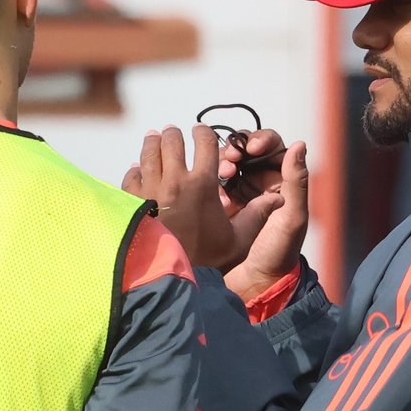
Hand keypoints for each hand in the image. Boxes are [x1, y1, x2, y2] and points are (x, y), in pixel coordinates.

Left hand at [123, 126, 308, 279]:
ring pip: (149, 152)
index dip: (204, 133)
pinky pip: (131, 175)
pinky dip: (135, 170)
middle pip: (172, 141)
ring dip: (153, 142)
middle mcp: (176, 181)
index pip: (205, 143)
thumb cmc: (205, 260)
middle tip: (173, 132)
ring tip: (154, 138)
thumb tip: (278, 198)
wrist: (170, 279)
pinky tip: (138, 170)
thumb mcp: (238, 240)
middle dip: (174, 134)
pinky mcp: (132, 201)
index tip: (200, 131)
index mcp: (203, 184)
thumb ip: (257, 216)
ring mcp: (151, 189)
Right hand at [222, 139, 309, 300]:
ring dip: (222, 162)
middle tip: (229, 161)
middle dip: (235, 150)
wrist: (255, 283)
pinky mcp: (220, 204)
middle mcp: (260, 182)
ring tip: (221, 174)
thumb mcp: (292, 217)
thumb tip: (299, 143)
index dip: (260, 141)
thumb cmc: (278, 253)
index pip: (273, 146)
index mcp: (282, 180)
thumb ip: (296, 181)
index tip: (251, 150)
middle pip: (245, 150)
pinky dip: (210, 182)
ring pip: (227, 163)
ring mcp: (239, 192)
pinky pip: (212, 183)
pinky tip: (214, 193)